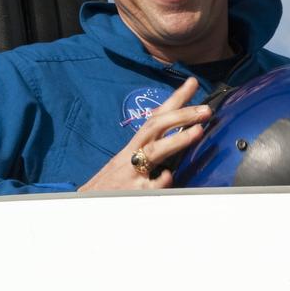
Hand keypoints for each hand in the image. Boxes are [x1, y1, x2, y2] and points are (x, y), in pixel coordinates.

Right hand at [78, 77, 209, 190]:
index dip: (174, 99)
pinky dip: (159, 180)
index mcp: (133, 147)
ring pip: (153, 151)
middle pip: (155, 127)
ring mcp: (131, 173)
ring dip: (176, 140)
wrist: (84, 207)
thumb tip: (175, 142)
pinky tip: (168, 176)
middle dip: (181, 115)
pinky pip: (149, 185)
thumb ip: (150, 153)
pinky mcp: (131, 192)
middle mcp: (131, 155)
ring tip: (197, 131)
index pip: (156, 117)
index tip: (192, 83)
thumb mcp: (128, 164)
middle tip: (205, 109)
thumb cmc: (110, 185)